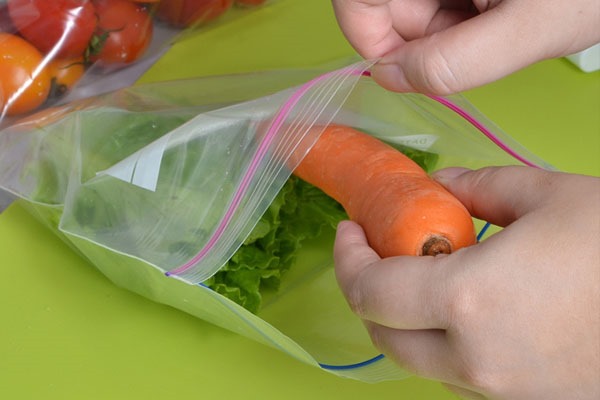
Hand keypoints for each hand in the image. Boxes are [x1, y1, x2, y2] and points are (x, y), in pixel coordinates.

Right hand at [331, 0, 599, 93]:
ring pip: (409, 9)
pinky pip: (434, 6)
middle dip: (418, 40)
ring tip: (494, 26)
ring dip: (442, 35)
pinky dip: (456, 25)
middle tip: (473, 44)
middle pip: (383, 5)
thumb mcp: (530, 29)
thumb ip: (457, 62)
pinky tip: (491, 17)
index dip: (368, 37)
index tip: (400, 71)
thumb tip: (389, 79)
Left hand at [334, 166, 599, 398]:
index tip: (351, 230)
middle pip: (385, 335)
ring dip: (405, 318)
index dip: (348, 259)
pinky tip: (469, 306)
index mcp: (468, 301)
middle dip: (368, 291)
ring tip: (423, 273)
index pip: (370, 292)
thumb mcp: (550, 195)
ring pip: (419, 359)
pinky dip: (444, 340)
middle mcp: (474, 357)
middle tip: (377, 250)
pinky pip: (461, 373)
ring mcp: (501, 390)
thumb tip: (446, 184)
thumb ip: (481, 187)